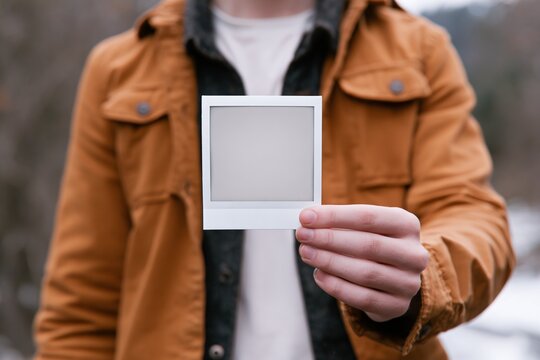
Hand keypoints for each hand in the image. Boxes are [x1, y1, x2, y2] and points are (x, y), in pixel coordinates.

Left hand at [296, 205, 428, 322]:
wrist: (395, 277)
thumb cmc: (374, 244)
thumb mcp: (366, 227)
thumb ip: (340, 223)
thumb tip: (308, 220)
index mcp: (407, 225)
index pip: (368, 217)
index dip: (334, 216)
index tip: (307, 216)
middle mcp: (414, 253)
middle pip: (368, 244)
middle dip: (329, 239)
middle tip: (303, 235)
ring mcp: (409, 282)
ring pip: (365, 272)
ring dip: (329, 262)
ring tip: (307, 253)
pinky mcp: (397, 305)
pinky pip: (363, 298)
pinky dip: (336, 286)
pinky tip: (319, 275)